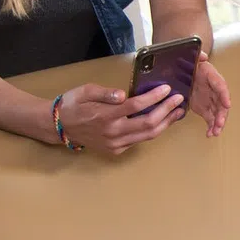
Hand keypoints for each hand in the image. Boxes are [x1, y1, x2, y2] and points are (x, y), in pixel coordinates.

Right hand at [54, 81, 187, 155]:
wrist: (60, 127)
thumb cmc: (73, 104)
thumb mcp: (86, 91)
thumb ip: (105, 93)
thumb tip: (123, 94)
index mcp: (105, 116)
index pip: (136, 106)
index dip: (154, 97)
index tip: (167, 89)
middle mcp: (112, 132)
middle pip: (148, 123)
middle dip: (167, 111)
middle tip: (179, 100)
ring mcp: (115, 144)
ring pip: (147, 135)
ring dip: (165, 123)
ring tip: (177, 112)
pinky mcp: (116, 150)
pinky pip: (139, 140)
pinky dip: (153, 131)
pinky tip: (161, 121)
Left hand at [186, 54, 231, 137]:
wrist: (186, 73)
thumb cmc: (192, 66)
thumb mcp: (193, 59)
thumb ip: (198, 56)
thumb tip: (202, 56)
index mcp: (212, 77)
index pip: (221, 86)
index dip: (224, 95)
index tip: (227, 104)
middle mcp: (215, 91)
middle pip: (222, 104)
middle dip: (222, 115)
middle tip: (220, 123)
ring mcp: (211, 101)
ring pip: (218, 114)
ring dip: (218, 124)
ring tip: (215, 132)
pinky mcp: (205, 109)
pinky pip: (210, 119)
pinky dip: (211, 127)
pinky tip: (210, 134)